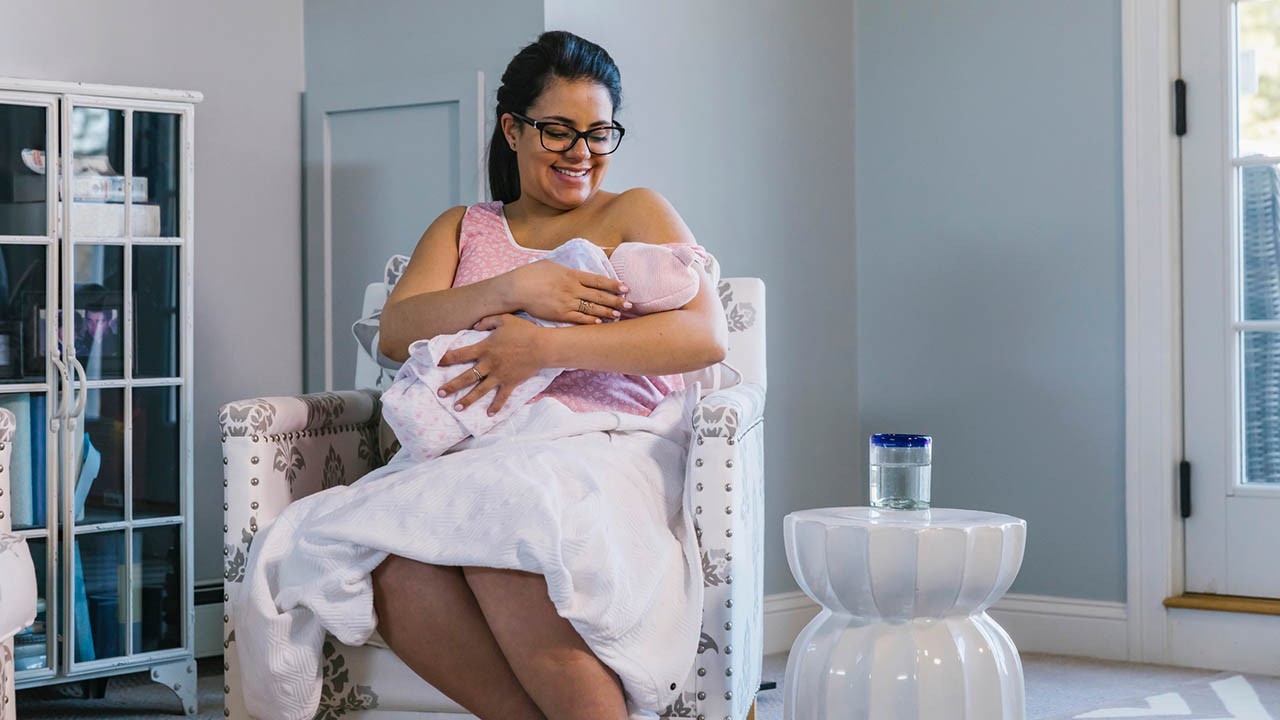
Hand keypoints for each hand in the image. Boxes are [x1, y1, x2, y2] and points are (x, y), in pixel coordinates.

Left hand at [437, 314, 545, 414]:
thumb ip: (487, 321)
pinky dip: (496, 406)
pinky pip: (501, 397)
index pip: (460, 354)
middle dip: (452, 386)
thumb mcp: (504, 319)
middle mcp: (488, 364)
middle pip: (466, 377)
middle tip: (440, 393)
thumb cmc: (524, 331)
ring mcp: (499, 376)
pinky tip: (489, 415)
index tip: (437, 363)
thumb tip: (475, 326)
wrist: (542, 347)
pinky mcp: (510, 383)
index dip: (447, 358)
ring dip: (468, 400)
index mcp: (484, 348)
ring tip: (457, 408)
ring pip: (480, 391)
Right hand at [504, 259, 631, 323]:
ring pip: (592, 308)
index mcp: (571, 274)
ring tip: (619, 315)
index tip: (625, 288)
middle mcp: (572, 288)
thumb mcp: (551, 265)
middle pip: (599, 295)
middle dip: (615, 300)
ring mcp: (566, 302)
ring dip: (606, 312)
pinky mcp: (560, 314)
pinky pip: (579, 319)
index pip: (598, 280)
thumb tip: (576, 271)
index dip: (613, 284)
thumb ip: (567, 269)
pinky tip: (600, 323)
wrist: (516, 288)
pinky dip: (590, 321)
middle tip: (629, 304)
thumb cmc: (531, 274)